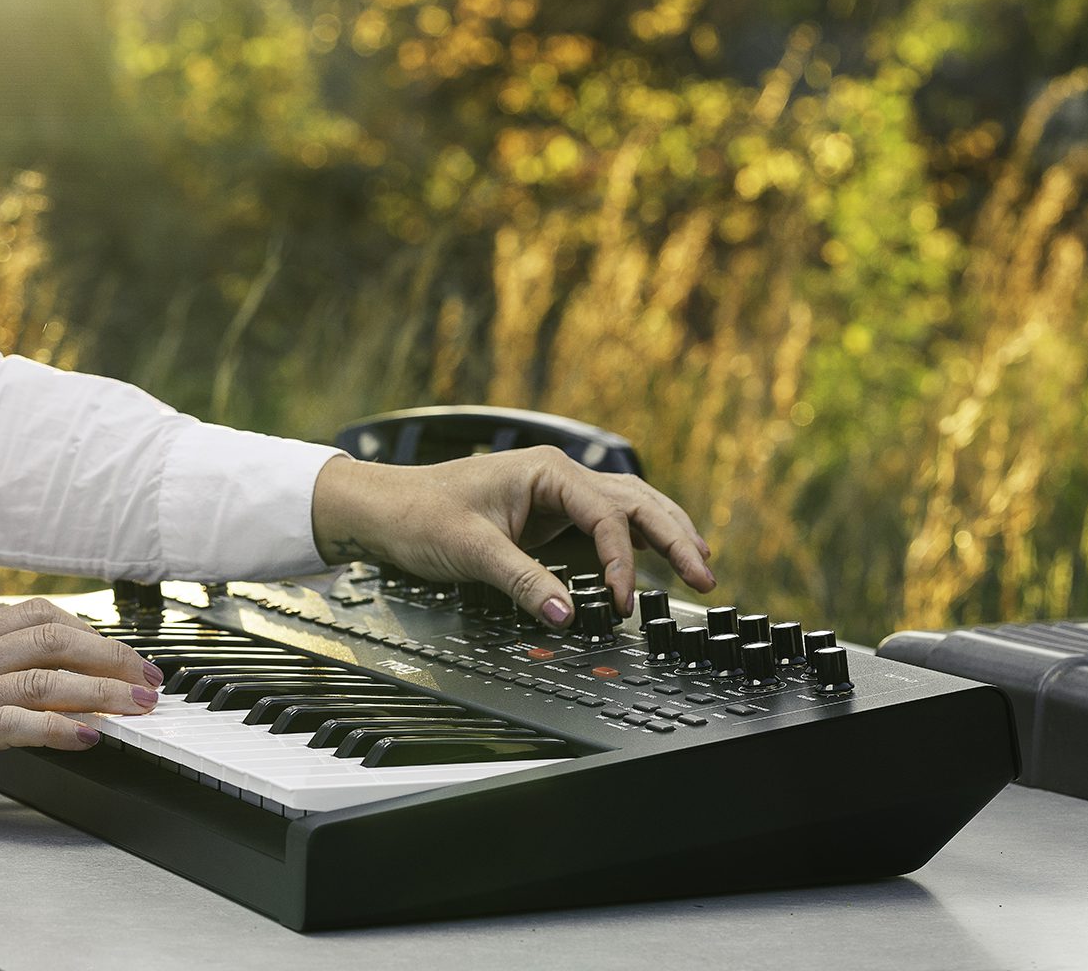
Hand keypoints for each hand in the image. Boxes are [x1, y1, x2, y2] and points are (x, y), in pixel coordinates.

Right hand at [0, 598, 162, 822]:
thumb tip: (39, 676)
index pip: (36, 614)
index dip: (89, 628)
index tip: (122, 650)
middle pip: (52, 637)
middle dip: (111, 655)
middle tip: (149, 677)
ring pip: (43, 675)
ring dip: (102, 690)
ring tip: (139, 706)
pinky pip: (16, 723)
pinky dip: (61, 726)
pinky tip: (91, 735)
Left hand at [309, 449, 713, 627]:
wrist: (381, 508)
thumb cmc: (417, 514)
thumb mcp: (470, 550)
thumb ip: (523, 582)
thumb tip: (568, 617)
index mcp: (544, 471)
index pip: (606, 514)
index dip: (621, 560)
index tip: (621, 602)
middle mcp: (557, 476)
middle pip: (633, 501)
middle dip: (673, 535)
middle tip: (706, 574)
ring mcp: (555, 495)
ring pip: (627, 508)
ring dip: (663, 534)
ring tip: (699, 563)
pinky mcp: (548, 518)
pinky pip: (604, 525)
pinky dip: (634, 542)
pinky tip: (656, 558)